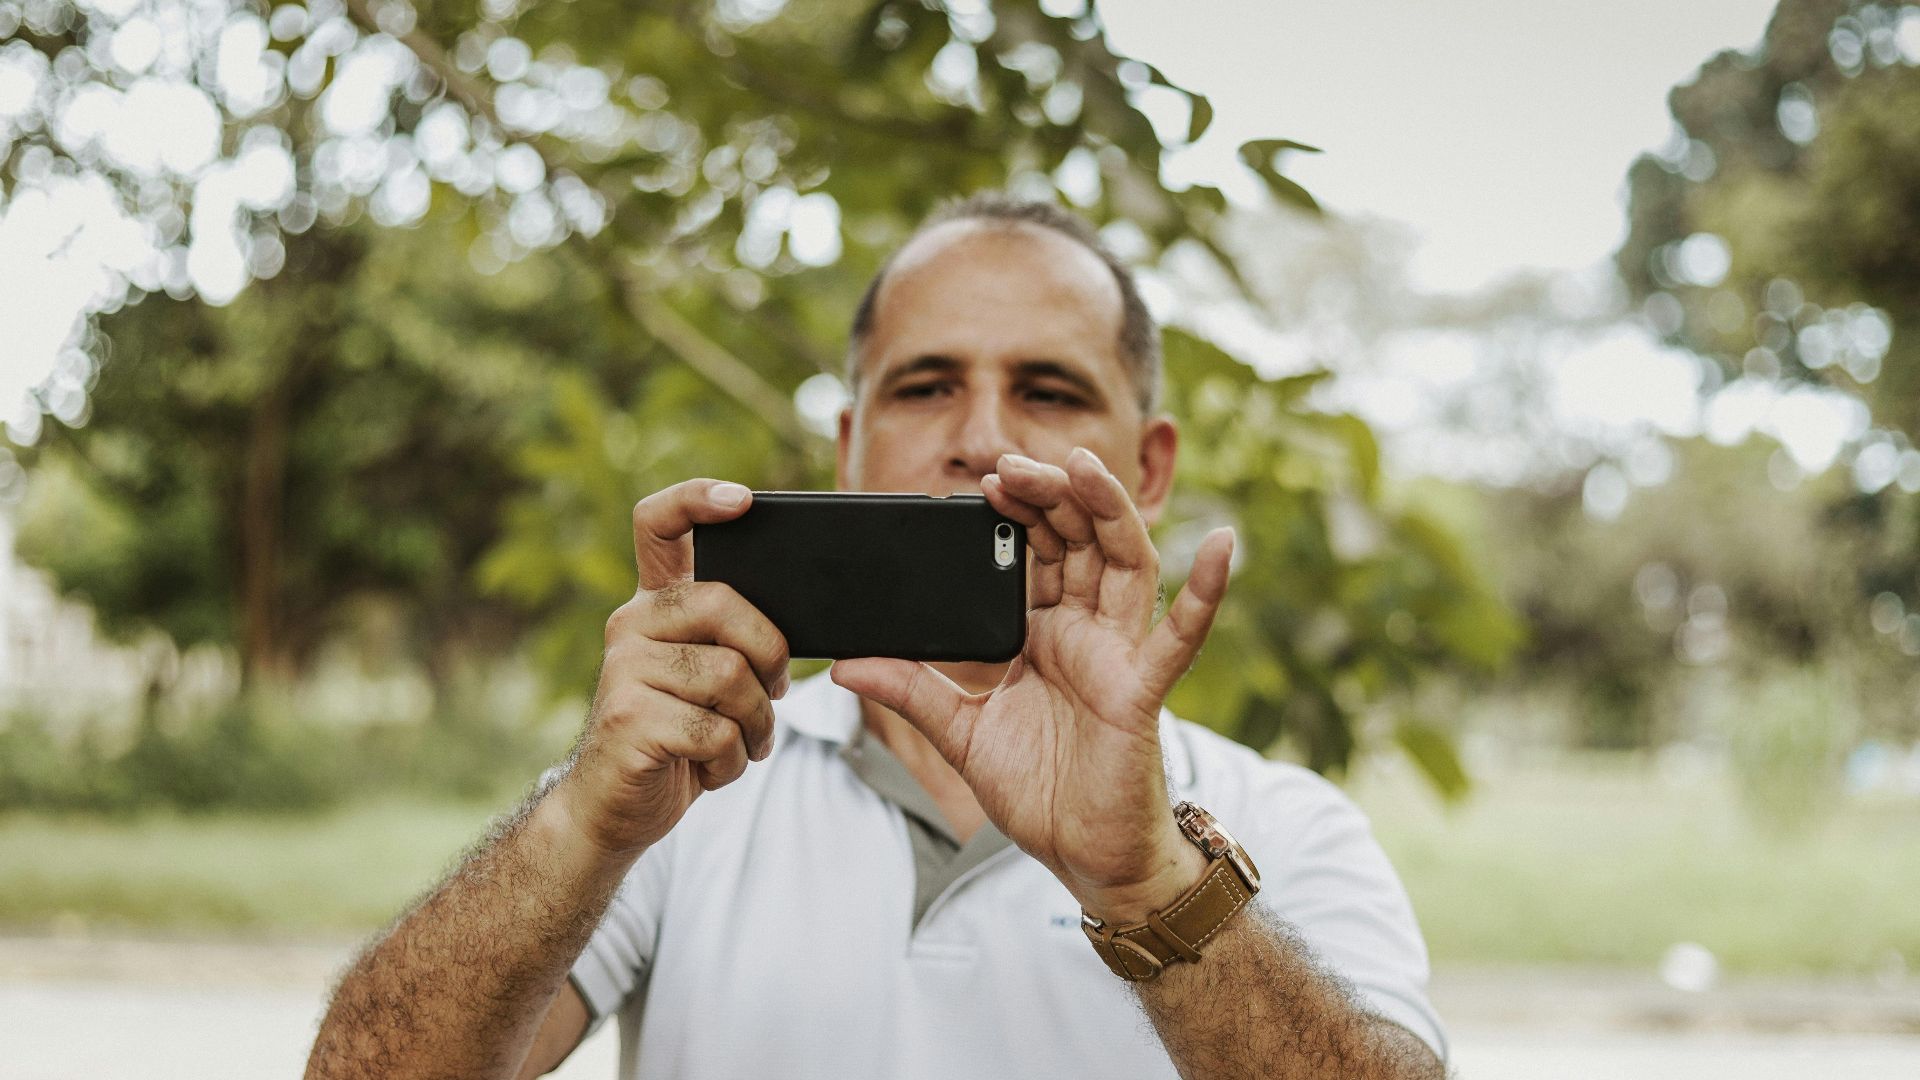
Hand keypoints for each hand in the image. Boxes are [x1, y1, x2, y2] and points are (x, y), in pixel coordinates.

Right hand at [556, 479, 790, 860]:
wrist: (614, 810)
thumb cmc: (679, 739)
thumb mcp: (708, 677)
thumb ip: (733, 638)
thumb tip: (799, 618)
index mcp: (655, 605)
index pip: (659, 523)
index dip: (697, 498)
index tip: (743, 500)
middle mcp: (630, 624)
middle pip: (723, 602)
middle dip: (769, 653)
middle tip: (772, 694)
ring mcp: (623, 670)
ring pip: (730, 675)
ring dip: (756, 723)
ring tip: (741, 744)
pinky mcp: (629, 718)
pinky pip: (716, 730)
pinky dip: (732, 761)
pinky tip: (713, 769)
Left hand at [831, 448, 1232, 920]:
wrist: (1085, 861)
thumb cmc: (1040, 793)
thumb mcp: (960, 733)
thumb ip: (910, 691)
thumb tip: (845, 665)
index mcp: (1045, 634)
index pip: (1036, 553)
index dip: (1017, 512)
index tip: (985, 480)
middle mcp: (1086, 633)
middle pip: (1078, 541)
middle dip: (1051, 495)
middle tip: (1014, 463)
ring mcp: (1118, 657)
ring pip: (1124, 564)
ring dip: (1108, 510)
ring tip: (1084, 466)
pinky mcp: (1140, 692)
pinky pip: (1178, 638)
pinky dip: (1206, 592)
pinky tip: (1222, 546)